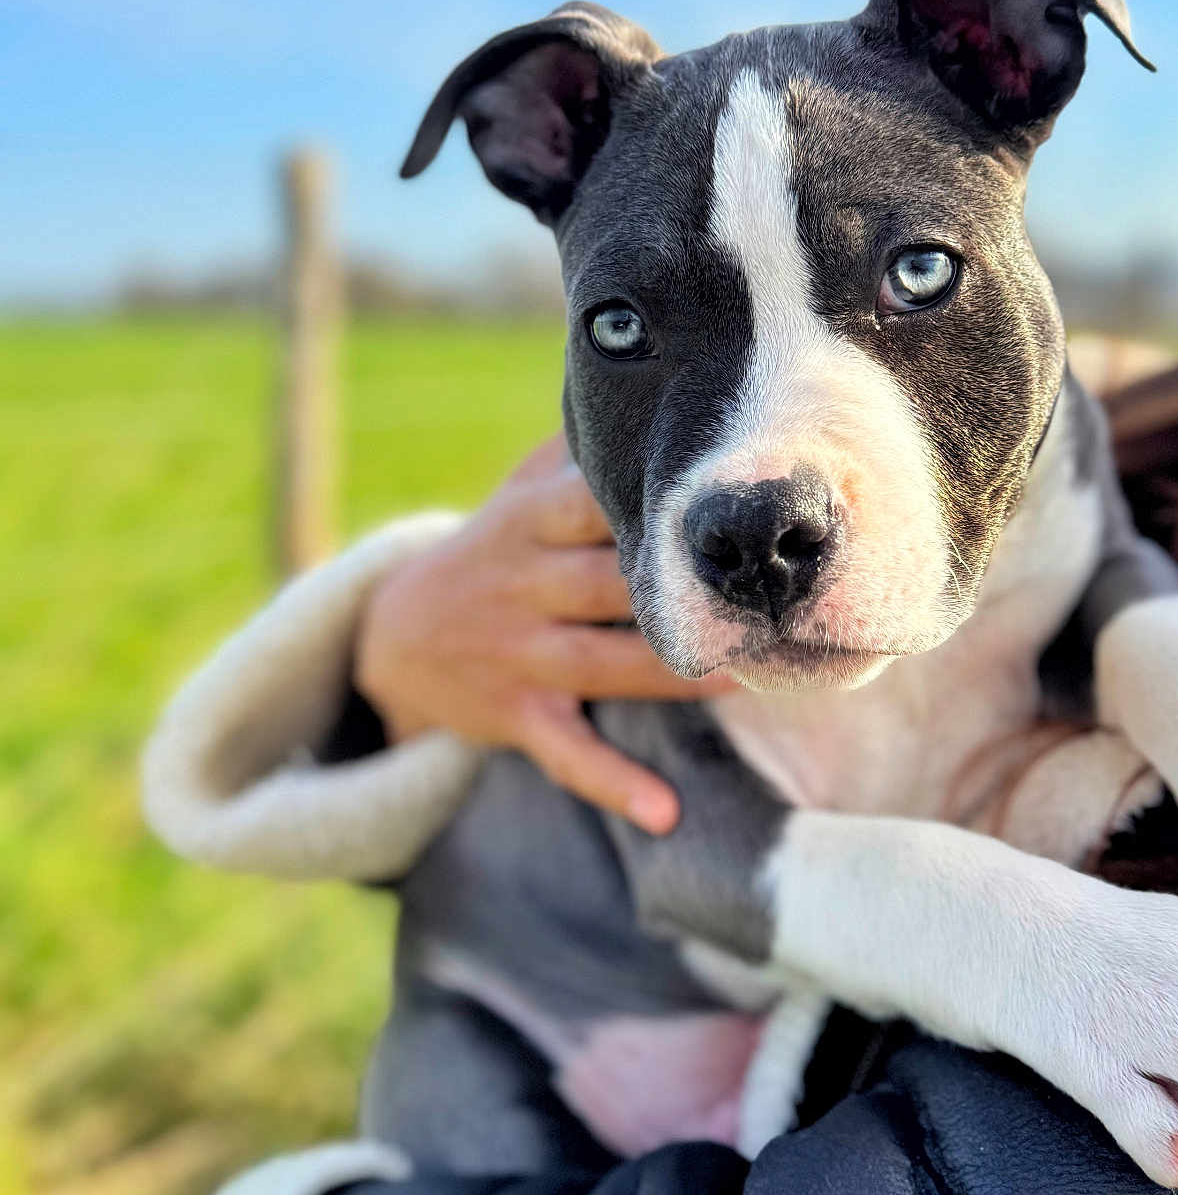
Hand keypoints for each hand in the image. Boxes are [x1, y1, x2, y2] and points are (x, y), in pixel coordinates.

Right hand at [355, 435, 732, 832]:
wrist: (394, 639)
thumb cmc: (496, 551)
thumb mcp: (519, 494)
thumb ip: (575, 449)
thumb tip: (641, 381)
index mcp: (531, 522)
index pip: (591, 501)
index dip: (650, 502)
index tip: (723, 499)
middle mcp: (525, 583)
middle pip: (611, 582)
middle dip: (681, 589)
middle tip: (766, 592)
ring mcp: (520, 653)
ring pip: (608, 663)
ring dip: (678, 673)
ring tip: (750, 672)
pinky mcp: (517, 714)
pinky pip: (569, 754)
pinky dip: (615, 784)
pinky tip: (665, 813)